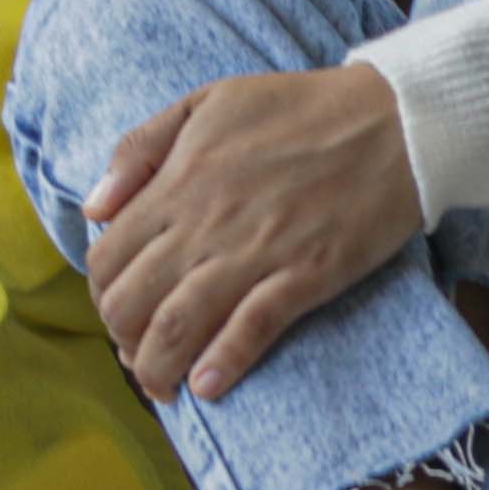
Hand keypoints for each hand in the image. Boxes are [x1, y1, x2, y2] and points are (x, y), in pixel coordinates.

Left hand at [84, 62, 425, 400]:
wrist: (395, 121)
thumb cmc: (299, 109)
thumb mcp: (207, 101)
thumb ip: (140, 148)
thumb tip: (93, 206)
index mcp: (178, 183)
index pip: (106, 258)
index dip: (102, 292)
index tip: (120, 306)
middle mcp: (205, 224)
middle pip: (132, 303)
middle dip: (122, 340)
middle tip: (138, 353)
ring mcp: (255, 253)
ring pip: (179, 327)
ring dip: (157, 369)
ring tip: (163, 388)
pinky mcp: (305, 276)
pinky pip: (251, 329)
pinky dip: (222, 364)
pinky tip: (208, 386)